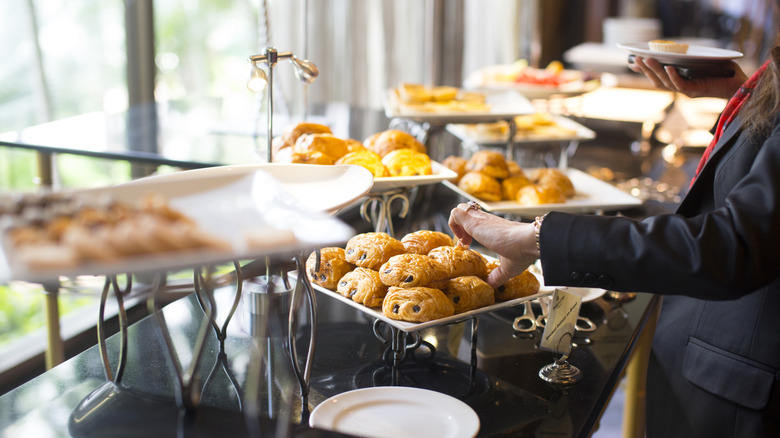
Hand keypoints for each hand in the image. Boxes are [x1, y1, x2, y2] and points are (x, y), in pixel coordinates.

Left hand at [448, 203, 538, 287]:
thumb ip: (497, 277)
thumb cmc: (522, 252)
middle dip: (460, 227)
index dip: (467, 232)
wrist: (527, 242)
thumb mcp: (507, 268)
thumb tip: (491, 287)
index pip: (475, 220)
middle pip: (466, 211)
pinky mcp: (474, 221)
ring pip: (460, 209)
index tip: (469, 246)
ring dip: (456, 226)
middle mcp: (485, 219)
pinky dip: (453, 225)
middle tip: (466, 244)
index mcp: (492, 227)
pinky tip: (463, 241)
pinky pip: (455, 213)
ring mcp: (479, 219)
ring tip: (464, 242)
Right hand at [629, 56, 746, 98]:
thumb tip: (675, 49)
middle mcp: (681, 88)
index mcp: (681, 82)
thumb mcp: (703, 62)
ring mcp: (688, 91)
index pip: (658, 78)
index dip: (645, 71)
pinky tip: (669, 67)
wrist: (740, 85)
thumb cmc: (724, 72)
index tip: (632, 63)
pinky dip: (674, 76)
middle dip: (646, 70)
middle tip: (636, 59)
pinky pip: (681, 84)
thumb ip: (690, 59)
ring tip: (647, 59)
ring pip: (666, 83)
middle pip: (657, 81)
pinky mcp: (696, 91)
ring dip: (655, 72)